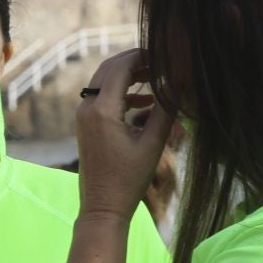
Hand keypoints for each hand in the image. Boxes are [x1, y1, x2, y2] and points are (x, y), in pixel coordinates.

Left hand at [74, 48, 175, 220]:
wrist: (102, 206)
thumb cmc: (129, 179)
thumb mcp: (153, 143)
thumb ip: (166, 109)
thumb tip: (180, 81)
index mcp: (102, 110)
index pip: (120, 66)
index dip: (143, 55)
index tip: (166, 55)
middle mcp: (87, 108)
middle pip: (109, 68)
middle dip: (136, 61)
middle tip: (162, 62)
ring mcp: (83, 116)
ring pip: (104, 81)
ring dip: (129, 76)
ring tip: (157, 78)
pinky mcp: (85, 124)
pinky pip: (102, 97)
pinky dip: (122, 93)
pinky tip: (146, 102)